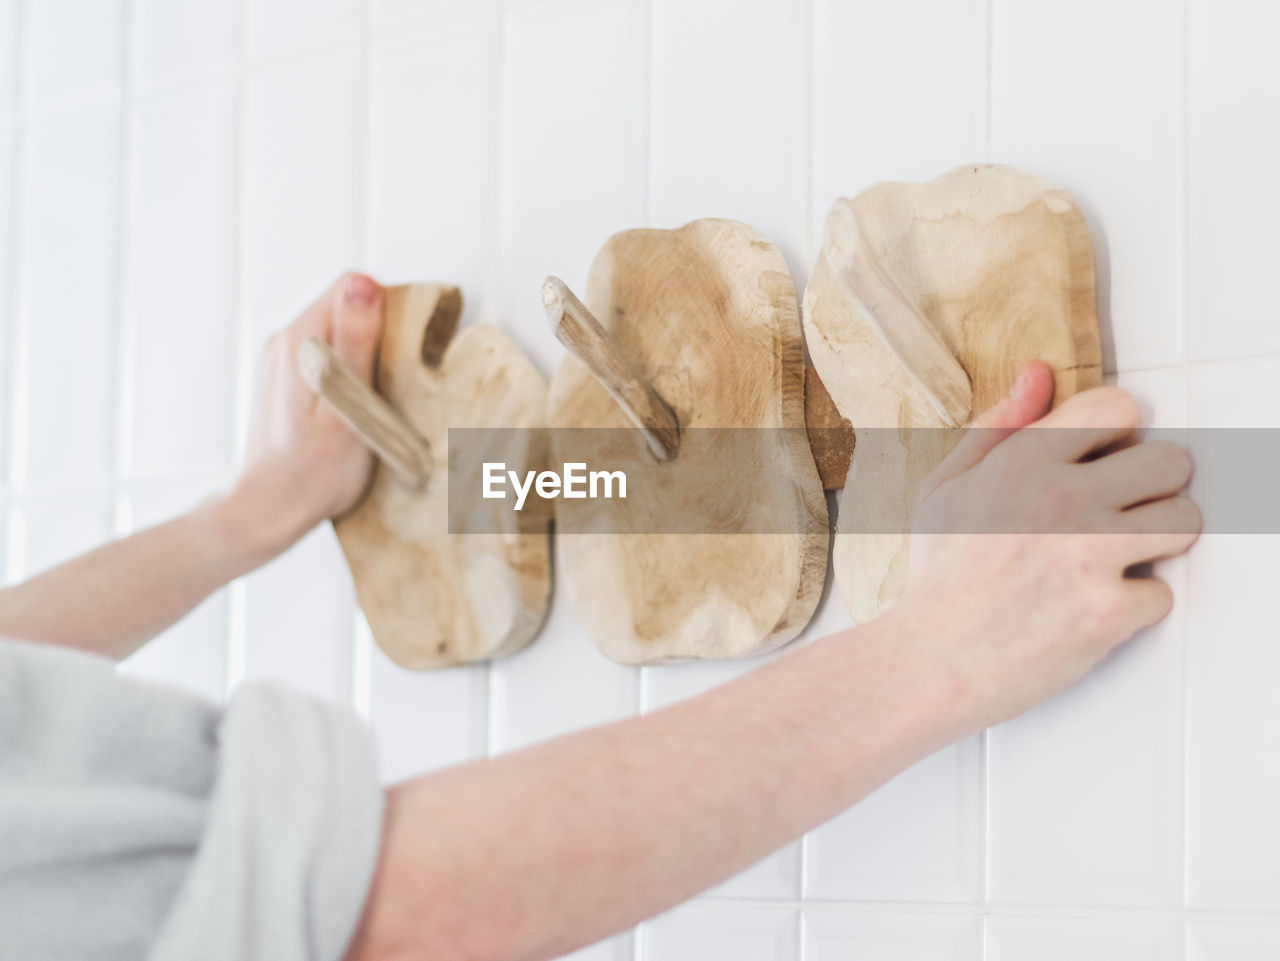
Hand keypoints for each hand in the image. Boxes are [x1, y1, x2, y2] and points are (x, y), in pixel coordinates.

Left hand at [225, 272, 383, 559]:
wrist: (269, 510)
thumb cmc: (315, 472)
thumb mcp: (348, 407)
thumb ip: (355, 343)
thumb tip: (364, 285)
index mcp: (301, 340)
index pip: (353, 287)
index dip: (390, 311)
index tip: (405, 353)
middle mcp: (285, 340)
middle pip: (347, 307)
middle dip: (379, 335)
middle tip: (392, 385)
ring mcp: (281, 358)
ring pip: (338, 332)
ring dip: (365, 356)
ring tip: (375, 401)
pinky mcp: (285, 377)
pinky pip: (327, 354)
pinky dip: (349, 371)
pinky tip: (355, 407)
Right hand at [892, 362, 1200, 731]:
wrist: (931, 661)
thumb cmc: (939, 576)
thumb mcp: (945, 486)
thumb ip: (998, 426)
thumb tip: (1039, 373)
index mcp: (1022, 461)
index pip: (1120, 407)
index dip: (1117, 437)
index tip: (1101, 465)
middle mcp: (1061, 499)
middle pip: (1171, 461)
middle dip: (1153, 487)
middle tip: (1121, 515)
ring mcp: (1089, 555)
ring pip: (1184, 522)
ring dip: (1158, 541)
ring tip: (1116, 558)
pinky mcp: (1108, 611)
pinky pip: (1162, 594)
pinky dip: (1132, 607)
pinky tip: (1091, 608)